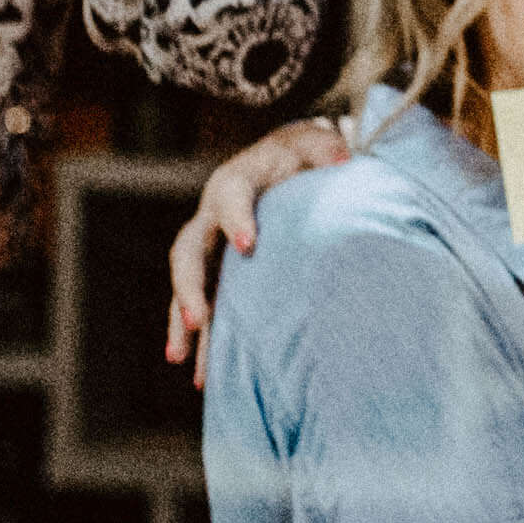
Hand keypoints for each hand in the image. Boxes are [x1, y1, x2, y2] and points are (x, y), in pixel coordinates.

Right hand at [164, 113, 355, 365]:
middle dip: (190, 286)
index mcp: (236, 182)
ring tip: (180, 359)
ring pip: (186, 286)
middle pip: (189, 251)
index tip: (248, 244)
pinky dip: (200, 339)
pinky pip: (201, 306)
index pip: (230, 198)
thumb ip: (325, 151)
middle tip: (197, 319)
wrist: (284, 163)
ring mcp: (209, 248)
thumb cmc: (302, 157)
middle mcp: (212, 217)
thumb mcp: (315, 146)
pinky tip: (200, 375)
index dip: (236, 219)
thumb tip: (342, 158)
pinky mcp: (215, 274)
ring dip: (182, 321)